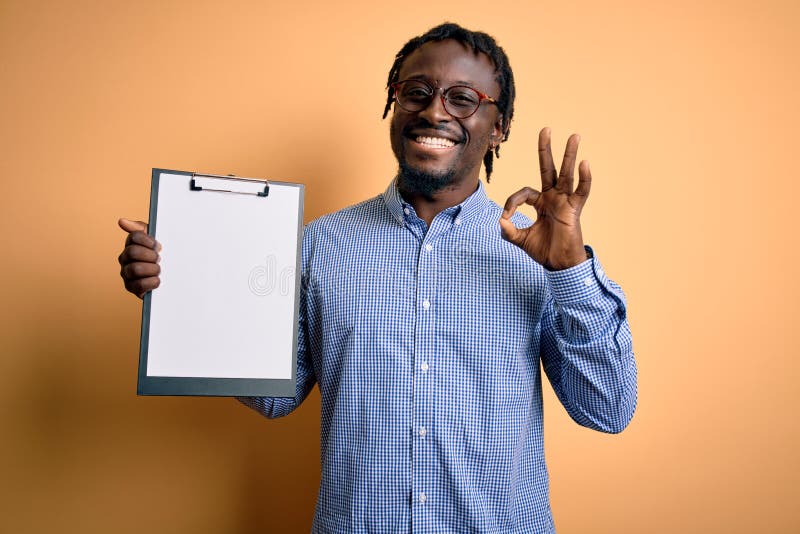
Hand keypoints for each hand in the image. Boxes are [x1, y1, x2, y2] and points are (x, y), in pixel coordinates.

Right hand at [117, 218, 160, 297]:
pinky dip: (151, 282)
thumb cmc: (160, 254)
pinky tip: (157, 280)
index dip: (148, 241)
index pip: (134, 237)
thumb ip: (141, 228)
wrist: (171, 275)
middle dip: (150, 255)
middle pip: (133, 252)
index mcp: (130, 244)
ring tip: (159, 270)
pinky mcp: (131, 287)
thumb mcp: (155, 238)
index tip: (158, 246)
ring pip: (135, 269)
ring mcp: (126, 273)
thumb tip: (121, 221)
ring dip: (152, 269)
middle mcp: (124, 258)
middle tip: (159, 259)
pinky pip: (138, 285)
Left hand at [499, 127, 590, 269]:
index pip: (523, 192)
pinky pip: (582, 191)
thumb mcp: (520, 240)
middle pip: (548, 168)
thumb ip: (508, 231)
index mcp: (540, 202)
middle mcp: (552, 197)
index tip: (506, 217)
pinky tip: (585, 162)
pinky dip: (585, 178)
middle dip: (545, 149)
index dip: (512, 202)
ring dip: (569, 155)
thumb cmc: (543, 251)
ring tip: (574, 136)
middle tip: (545, 129)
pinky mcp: (574, 209)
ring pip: (566, 174)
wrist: (558, 265)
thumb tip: (501, 220)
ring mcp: (564, 201)